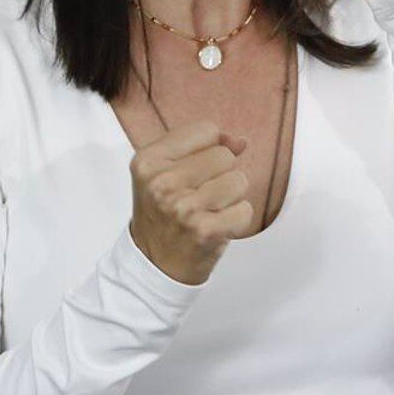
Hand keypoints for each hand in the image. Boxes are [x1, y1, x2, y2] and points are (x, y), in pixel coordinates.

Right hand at [128, 121, 252, 285]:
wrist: (154, 264)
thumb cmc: (165, 214)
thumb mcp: (167, 172)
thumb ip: (202, 147)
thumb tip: (240, 141)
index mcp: (148, 160)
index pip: (206, 130)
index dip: (209, 150)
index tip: (193, 172)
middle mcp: (162, 182)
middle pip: (225, 155)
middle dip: (221, 175)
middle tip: (199, 197)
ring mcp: (183, 207)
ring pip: (239, 180)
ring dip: (231, 198)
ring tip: (208, 211)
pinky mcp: (204, 230)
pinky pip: (245, 209)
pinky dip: (237, 219)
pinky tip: (216, 227)